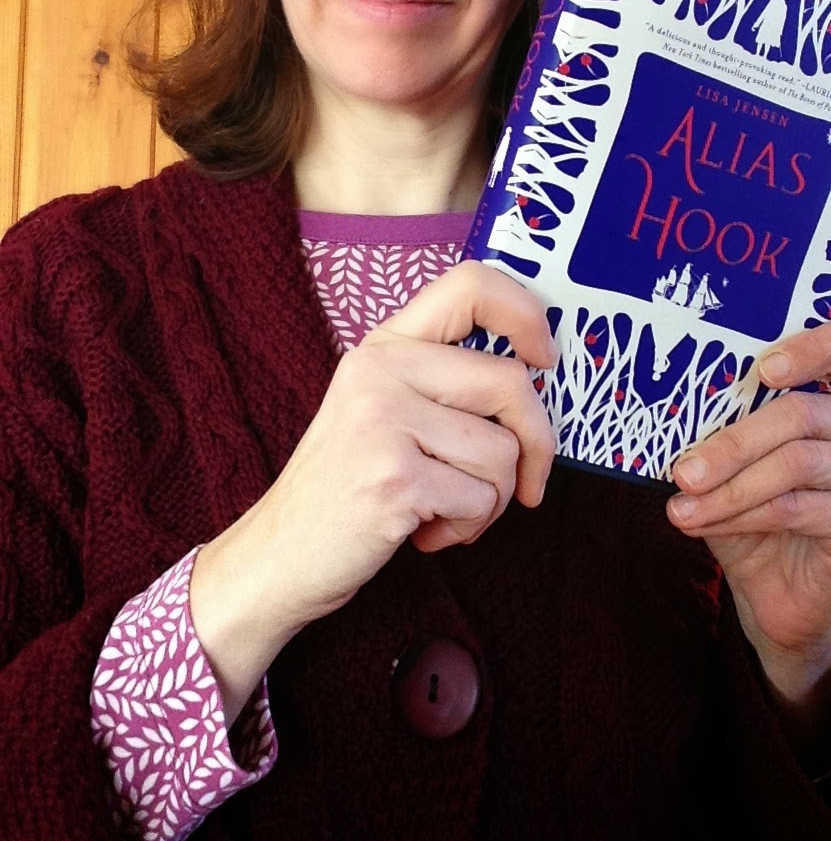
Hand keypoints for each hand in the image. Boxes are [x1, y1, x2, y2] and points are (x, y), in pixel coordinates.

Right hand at [191, 261, 556, 722]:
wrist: (277, 555)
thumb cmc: (346, 485)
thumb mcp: (382, 408)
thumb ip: (443, 381)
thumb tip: (537, 378)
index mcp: (385, 345)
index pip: (472, 285)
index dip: (526, 316)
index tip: (543, 361)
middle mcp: (381, 370)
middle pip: (511, 382)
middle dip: (537, 443)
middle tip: (524, 482)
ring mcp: (383, 421)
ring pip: (503, 451)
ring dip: (492, 498)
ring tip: (443, 509)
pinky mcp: (394, 478)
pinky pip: (481, 499)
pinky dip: (467, 528)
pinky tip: (425, 532)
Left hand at [665, 312, 830, 702]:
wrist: (778, 596)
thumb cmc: (756, 514)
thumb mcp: (735, 462)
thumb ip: (724, 424)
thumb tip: (673, 406)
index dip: (817, 344)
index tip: (763, 368)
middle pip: (801, 413)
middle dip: (730, 442)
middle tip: (680, 470)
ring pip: (794, 462)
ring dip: (727, 486)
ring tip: (681, 505)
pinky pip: (796, 507)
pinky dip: (741, 514)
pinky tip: (704, 524)